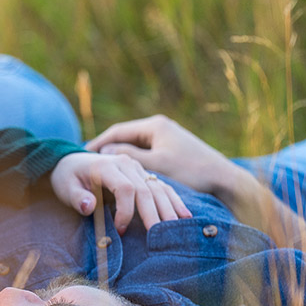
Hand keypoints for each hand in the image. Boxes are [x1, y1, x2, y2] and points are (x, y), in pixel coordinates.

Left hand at [50, 150, 191, 233]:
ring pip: (158, 189)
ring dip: (168, 210)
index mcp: (107, 165)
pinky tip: (185, 217)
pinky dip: (174, 201)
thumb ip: (77, 198)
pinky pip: (163, 187)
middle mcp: (126, 163)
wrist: (72, 162)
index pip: (125, 188)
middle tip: (159, 238)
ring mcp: (137, 168)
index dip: (126, 211)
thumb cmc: (68, 178)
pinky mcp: (144, 175)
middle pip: (146, 189)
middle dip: (153, 215)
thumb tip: (89, 206)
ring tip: (177, 231)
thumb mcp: (65, 187)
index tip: (120, 230)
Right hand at [87, 114, 231, 195]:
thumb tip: (104, 152)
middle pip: (125, 138)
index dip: (96, 144)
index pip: (117, 132)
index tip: (79, 155)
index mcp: (155, 126)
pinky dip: (133, 164)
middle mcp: (160, 128)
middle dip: (105, 151)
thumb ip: (129, 157)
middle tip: (85, 162)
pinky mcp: (173, 151)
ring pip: (135, 148)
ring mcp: (167, 139)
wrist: (226, 179)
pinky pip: (146, 155)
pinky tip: (124, 175)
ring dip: (119, 159)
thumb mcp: (157, 165)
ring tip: (101, 170)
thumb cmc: (192, 171)